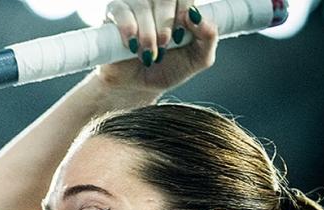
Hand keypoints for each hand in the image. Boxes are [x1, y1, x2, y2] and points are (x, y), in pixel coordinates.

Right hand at [98, 0, 218, 94]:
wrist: (139, 87)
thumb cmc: (168, 69)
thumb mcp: (198, 58)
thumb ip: (209, 37)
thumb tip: (198, 16)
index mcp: (180, 6)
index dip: (183, 11)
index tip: (180, 37)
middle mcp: (157, 1)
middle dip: (165, 24)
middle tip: (164, 46)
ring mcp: (135, 4)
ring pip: (142, 4)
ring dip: (147, 32)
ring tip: (148, 54)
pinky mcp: (114, 13)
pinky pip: (120, 10)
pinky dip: (127, 27)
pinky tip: (131, 44)